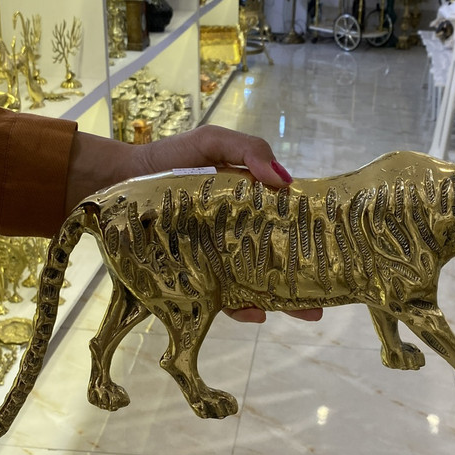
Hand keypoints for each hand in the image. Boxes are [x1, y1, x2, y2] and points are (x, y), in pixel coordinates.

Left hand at [66, 125, 322, 324]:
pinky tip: (257, 312)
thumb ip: (248, 150)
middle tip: (324, 302)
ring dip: (280, 301)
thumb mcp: (211, 142)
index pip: (287, 225)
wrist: (118, 182)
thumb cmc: (168, 160)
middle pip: (277, 262)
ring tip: (304, 312)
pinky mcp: (192, 279)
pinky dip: (240, 309)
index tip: (336, 251)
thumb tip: (285, 180)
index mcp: (249, 207)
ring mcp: (216, 260)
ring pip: (255, 285)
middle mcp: (237, 237)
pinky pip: (219, 300)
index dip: (311, 239)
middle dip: (303, 283)